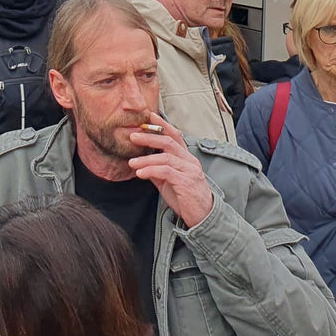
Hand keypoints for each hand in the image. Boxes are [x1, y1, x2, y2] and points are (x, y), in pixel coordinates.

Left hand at [127, 113, 214, 228]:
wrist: (203, 219)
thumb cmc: (186, 200)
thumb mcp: (169, 182)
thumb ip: (158, 170)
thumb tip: (141, 162)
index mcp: (186, 158)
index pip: (175, 135)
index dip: (162, 125)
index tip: (149, 116)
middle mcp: (189, 161)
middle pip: (168, 142)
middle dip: (149, 136)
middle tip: (133, 136)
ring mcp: (189, 171)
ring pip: (165, 157)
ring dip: (146, 158)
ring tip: (132, 162)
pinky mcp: (186, 183)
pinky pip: (166, 172)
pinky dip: (151, 170)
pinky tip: (140, 173)